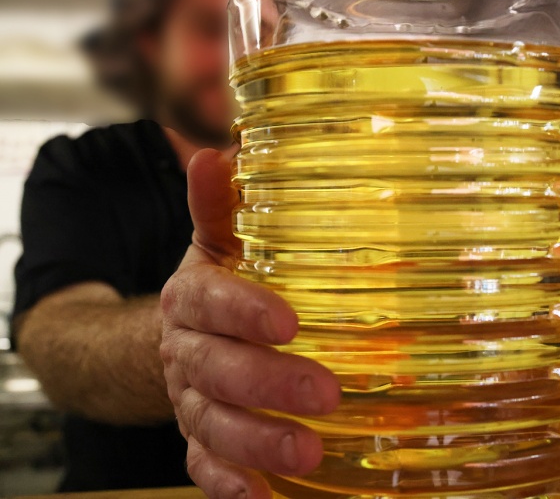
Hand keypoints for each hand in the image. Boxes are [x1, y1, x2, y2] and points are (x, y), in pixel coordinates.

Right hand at [160, 146, 340, 497]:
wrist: (181, 338)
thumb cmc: (219, 287)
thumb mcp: (219, 244)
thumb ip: (219, 207)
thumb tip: (220, 150)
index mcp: (192, 298)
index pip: (211, 302)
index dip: (244, 312)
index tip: (289, 323)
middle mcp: (186, 352)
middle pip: (216, 370)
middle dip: (267, 383)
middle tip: (324, 393)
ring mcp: (190, 400)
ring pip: (212, 424)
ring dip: (257, 440)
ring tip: (307, 452)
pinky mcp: (198, 439)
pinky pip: (204, 466)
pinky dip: (229, 483)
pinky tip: (264, 496)